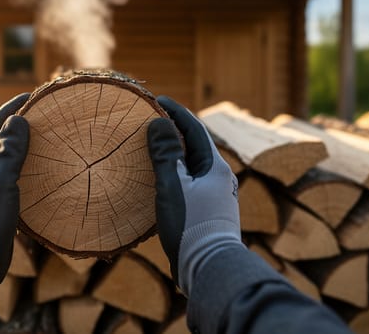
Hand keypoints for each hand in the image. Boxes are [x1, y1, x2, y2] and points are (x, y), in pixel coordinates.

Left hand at [0, 93, 29, 294]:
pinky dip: (28, 176)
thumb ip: (9, 152)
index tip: (29, 96)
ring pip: (6, 166)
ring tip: (46, 141)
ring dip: (24, 153)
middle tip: (41, 116)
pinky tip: (43, 176)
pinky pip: (13, 185)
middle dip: (17, 130)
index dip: (8, 111)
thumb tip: (18, 120)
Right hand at [147, 96, 241, 295]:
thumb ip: (165, 154)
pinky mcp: (207, 213)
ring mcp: (215, 197)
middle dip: (172, 132)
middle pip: (193, 146)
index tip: (156, 99)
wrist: (210, 269)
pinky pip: (188, 184)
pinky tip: (157, 182)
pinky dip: (172, 175)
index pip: (194, 128)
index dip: (175, 111)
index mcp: (216, 167)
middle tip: (148, 121)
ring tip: (148, 148)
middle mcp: (220, 179)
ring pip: (190, 166)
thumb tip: (159, 120)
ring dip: (171, 154)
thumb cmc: (192, 225)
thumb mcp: (173, 186)